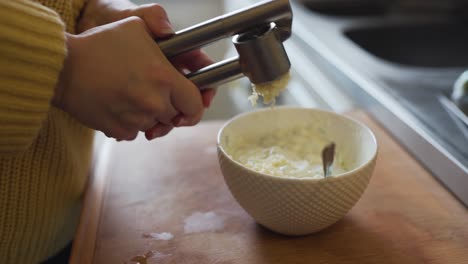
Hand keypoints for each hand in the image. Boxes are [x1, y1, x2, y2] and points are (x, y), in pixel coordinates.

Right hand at [53, 17, 204, 140]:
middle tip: (153, 91)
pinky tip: (119, 104)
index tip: (191, 102)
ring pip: (155, 125)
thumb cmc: (100, 44)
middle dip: (169, 106)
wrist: (63, 69)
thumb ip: (161, 28)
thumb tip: (173, 35)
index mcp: (164, 78)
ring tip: (132, 94)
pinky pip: (135, 132)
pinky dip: (130, 123)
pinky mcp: (119, 131)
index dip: (196, 104)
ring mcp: (137, 120)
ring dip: (149, 114)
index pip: (195, 104)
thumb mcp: (135, 26)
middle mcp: (154, 102)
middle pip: (175, 116)